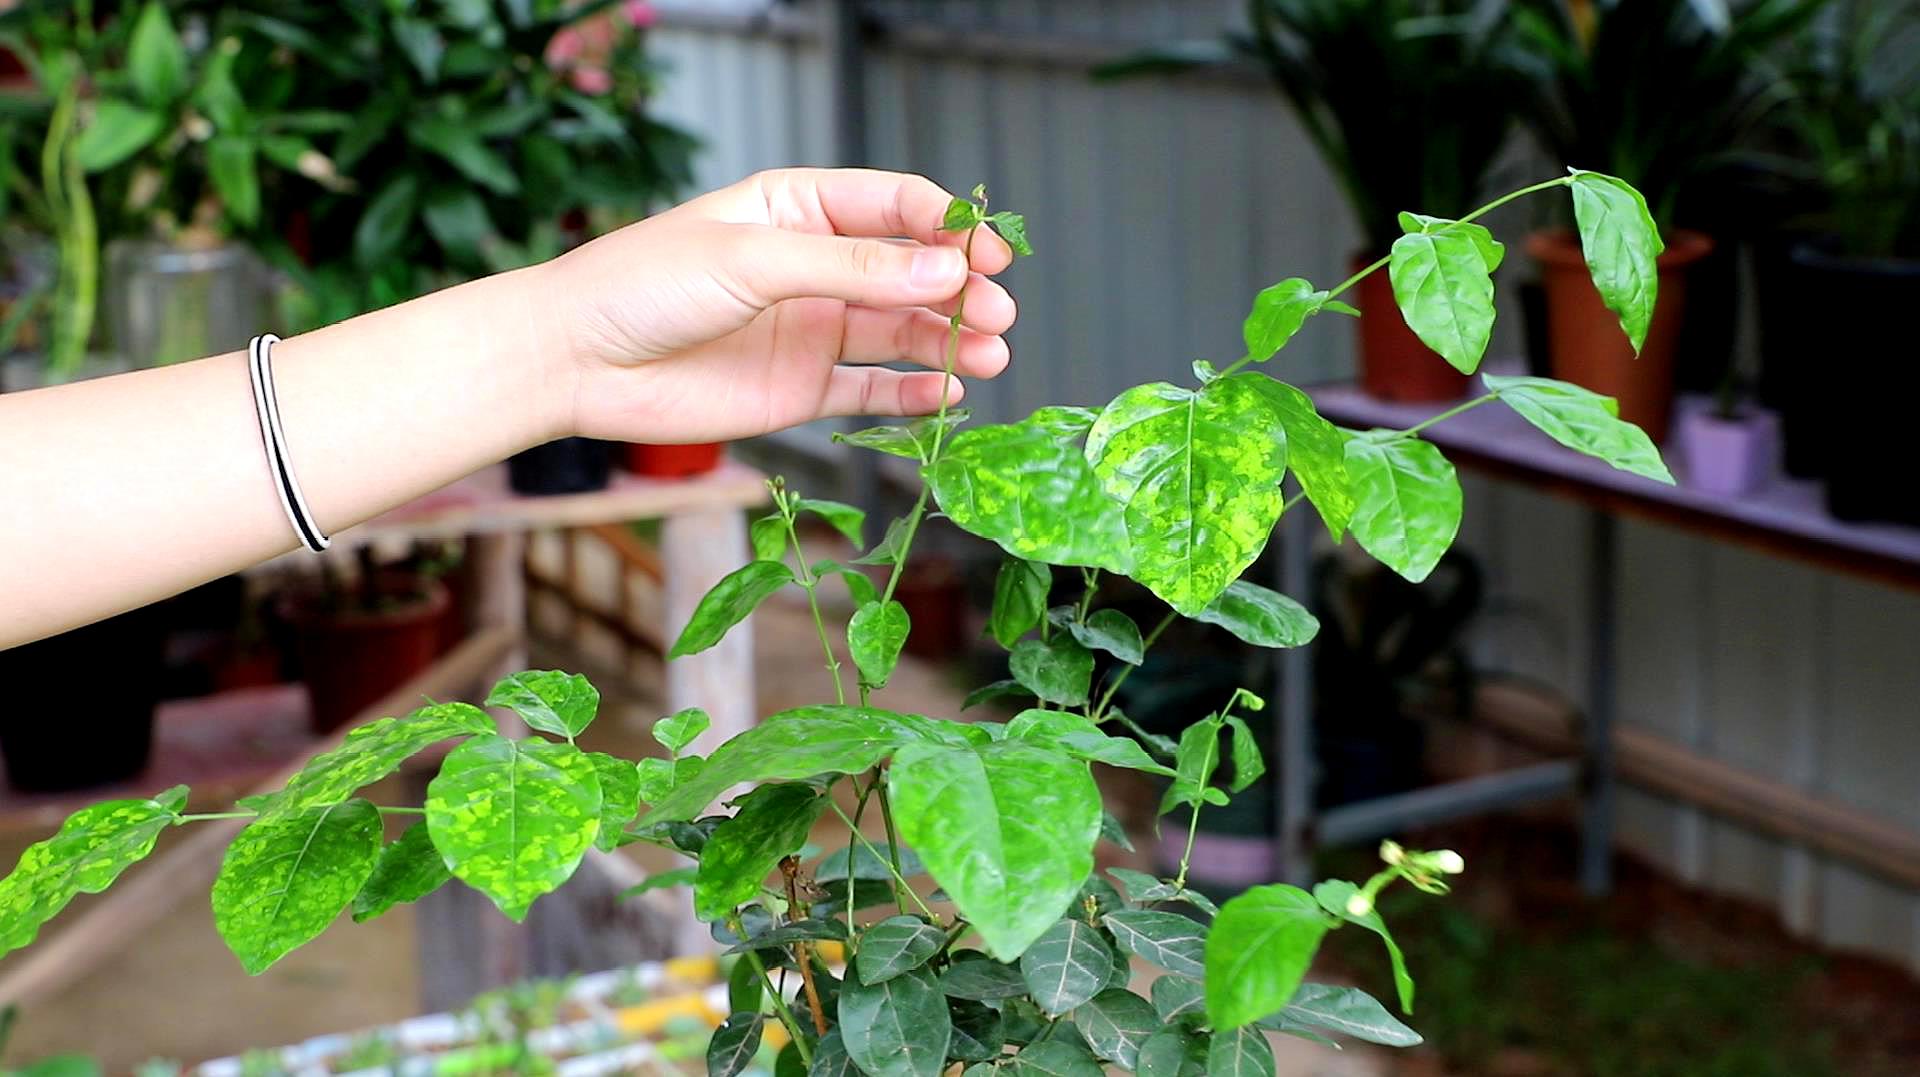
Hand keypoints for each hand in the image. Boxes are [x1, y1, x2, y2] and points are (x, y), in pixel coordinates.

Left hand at [538, 168, 1018, 443]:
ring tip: (992, 355)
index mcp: (798, 208)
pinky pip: (873, 390)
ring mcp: (810, 329)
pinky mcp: (800, 389)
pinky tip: (950, 393)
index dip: (947, 227)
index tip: (985, 254)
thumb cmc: (643, 285)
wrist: (576, 361)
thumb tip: (943, 271)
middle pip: (911, 272)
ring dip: (950, 341)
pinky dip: (914, 393)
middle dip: (961, 290)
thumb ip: (850, 269)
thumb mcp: (752, 260)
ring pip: (902, 331)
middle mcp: (813, 267)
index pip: (895, 206)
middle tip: (998, 312)